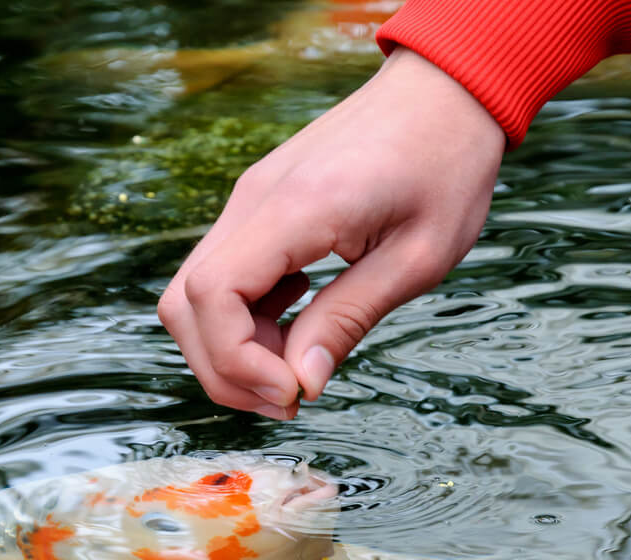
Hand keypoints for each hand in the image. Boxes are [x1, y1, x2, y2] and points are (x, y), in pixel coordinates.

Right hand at [157, 48, 504, 418]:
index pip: (213, 295)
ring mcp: (248, 202)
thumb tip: (302, 383)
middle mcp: (253, 201)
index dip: (236, 361)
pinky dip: (243, 320)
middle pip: (184, 304)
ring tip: (293, 369)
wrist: (444, 91)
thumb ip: (348, 320)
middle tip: (290, 398)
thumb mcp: (418, 257)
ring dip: (230, 348)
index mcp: (296, 207)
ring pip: (194, 294)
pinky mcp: (257, 209)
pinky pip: (222, 276)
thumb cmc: (446, 166)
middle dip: (224, 369)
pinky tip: (295, 326)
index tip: (293, 391)